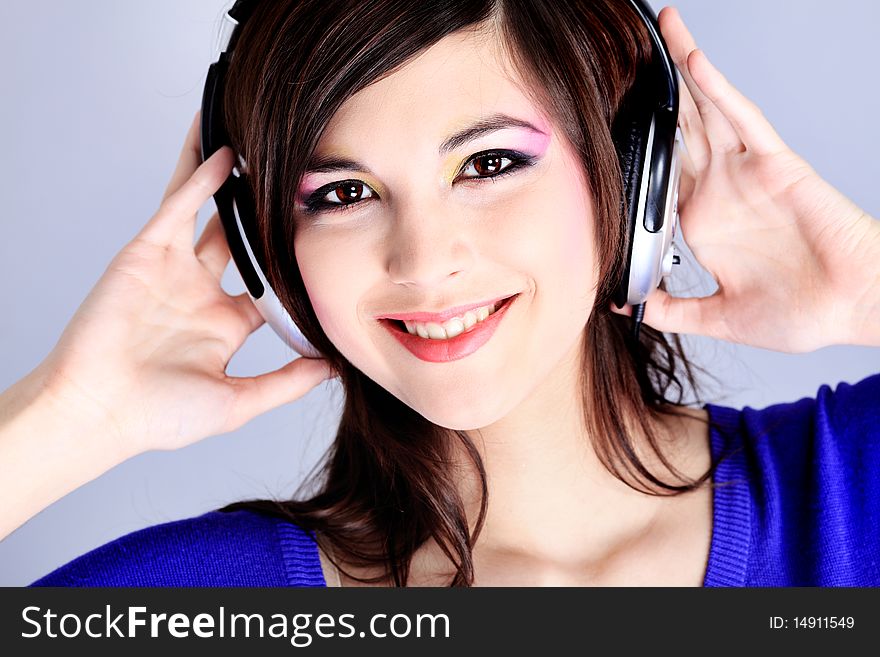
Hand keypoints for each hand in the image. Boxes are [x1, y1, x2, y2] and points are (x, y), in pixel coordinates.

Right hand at [39, 113, 333, 456]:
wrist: (99, 412)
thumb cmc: (160, 416)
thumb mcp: (239, 402)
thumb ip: (288, 382)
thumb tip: (334, 369)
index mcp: (225, 324)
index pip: (270, 284)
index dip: (294, 264)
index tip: (322, 241)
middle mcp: (202, 291)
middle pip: (243, 240)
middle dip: (264, 213)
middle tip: (296, 181)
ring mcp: (175, 269)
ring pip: (209, 212)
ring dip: (229, 179)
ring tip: (257, 144)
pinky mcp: (147, 252)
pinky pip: (178, 206)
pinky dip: (199, 178)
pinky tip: (225, 155)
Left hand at [611, 6, 879, 352]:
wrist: (852, 310)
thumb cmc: (799, 313)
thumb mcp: (715, 318)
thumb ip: (669, 310)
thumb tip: (621, 305)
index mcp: (703, 222)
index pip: (659, 175)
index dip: (634, 150)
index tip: (602, 127)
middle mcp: (720, 190)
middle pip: (679, 130)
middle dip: (653, 96)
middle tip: (622, 60)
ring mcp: (745, 173)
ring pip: (706, 110)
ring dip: (682, 73)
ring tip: (660, 31)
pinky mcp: (775, 163)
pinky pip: (742, 117)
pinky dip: (718, 89)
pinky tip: (694, 63)